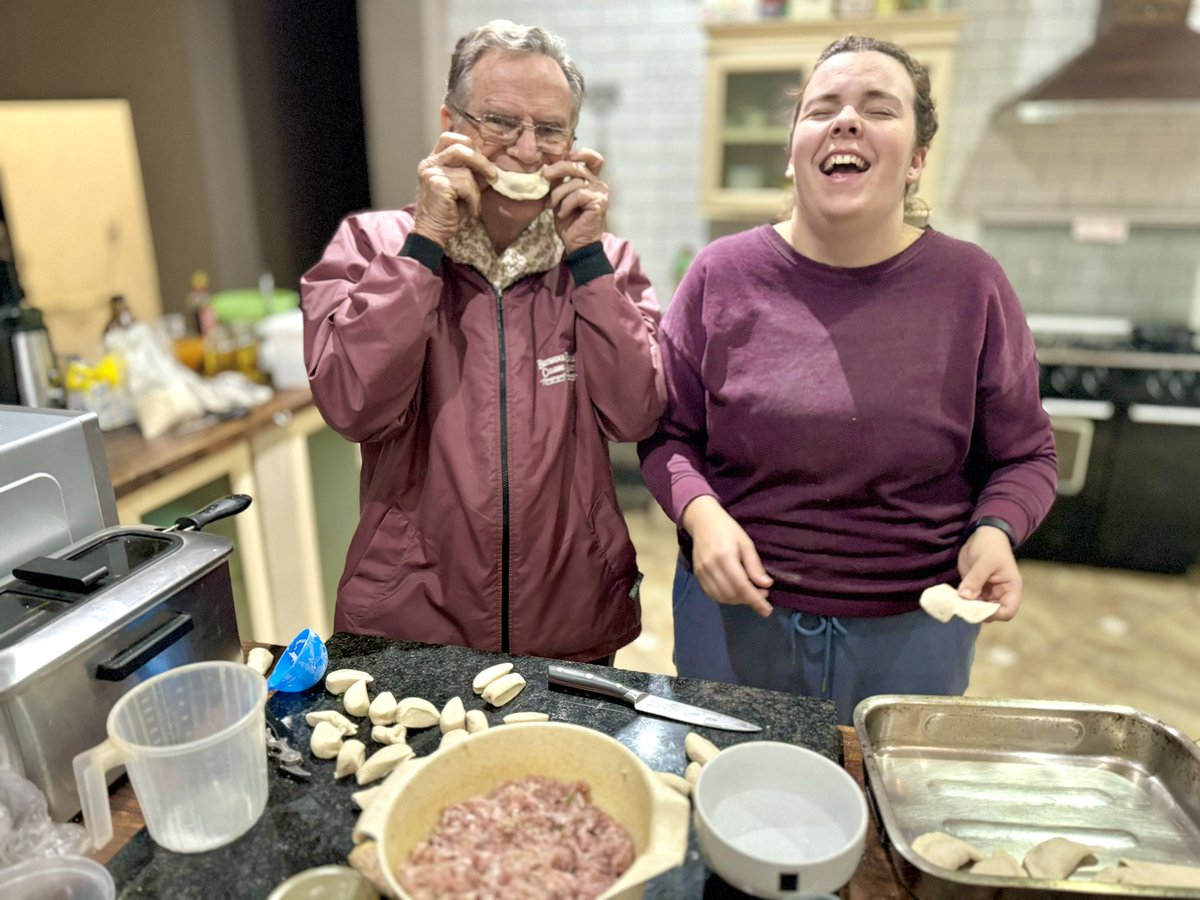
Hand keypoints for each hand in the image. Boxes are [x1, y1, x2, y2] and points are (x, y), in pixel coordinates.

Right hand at [412, 132, 496, 246]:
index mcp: (433, 160)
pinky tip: (470, 211)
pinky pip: (466, 185)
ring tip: (473, 204)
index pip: (449, 138)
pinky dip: (473, 200)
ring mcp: (432, 173)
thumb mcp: (461, 187)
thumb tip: (491, 164)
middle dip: (480, 160)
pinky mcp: (438, 185)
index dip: (468, 143)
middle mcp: (429, 164)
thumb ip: (470, 172)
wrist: (433, 232)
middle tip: (492, 175)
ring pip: (466, 171)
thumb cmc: (448, 211)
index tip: (482, 157)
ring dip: (476, 190)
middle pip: (459, 147)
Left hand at [544, 148, 607, 253]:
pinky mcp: (600, 202)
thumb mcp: (560, 198)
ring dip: (559, 194)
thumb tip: (546, 167)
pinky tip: (563, 214)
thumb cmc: (569, 222)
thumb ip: (559, 182)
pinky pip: (578, 194)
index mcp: (591, 181)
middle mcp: (599, 184)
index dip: (580, 153)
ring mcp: (601, 192)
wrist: (577, 244)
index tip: (565, 156)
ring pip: (575, 182)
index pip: (593, 159)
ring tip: (552, 207)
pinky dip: (566, 204)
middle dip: (558, 168)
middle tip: (545, 175)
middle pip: (578, 166)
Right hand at [681, 496, 773, 616]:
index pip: (742, 585)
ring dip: (738, 600)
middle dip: (748, 599)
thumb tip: (766, 585)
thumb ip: (754, 565)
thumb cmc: (728, 530)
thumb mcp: (746, 543)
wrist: (702, 522)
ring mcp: (701, 572)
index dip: (755, 600)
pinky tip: (735, 592)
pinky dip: (725, 598)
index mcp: (725, 557)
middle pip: (731, 594)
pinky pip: (712, 594)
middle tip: (762, 593)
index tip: (767, 610)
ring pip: (722, 597)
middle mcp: (711, 567)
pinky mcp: (697, 575)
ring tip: (749, 593)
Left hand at [956, 526, 1021, 620]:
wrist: (984, 534)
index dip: (994, 614)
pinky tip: (953, 599)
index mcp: (1011, 589)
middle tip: (961, 606)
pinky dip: (961, 601)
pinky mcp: (975, 588)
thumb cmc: (991, 546)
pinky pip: (969, 600)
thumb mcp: (984, 562)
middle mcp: (1000, 594)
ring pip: (978, 609)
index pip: (1008, 611)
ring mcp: (987, 592)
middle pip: (992, 614)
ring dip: (967, 608)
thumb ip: (975, 580)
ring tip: (955, 603)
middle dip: (977, 612)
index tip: (977, 609)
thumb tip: (964, 597)